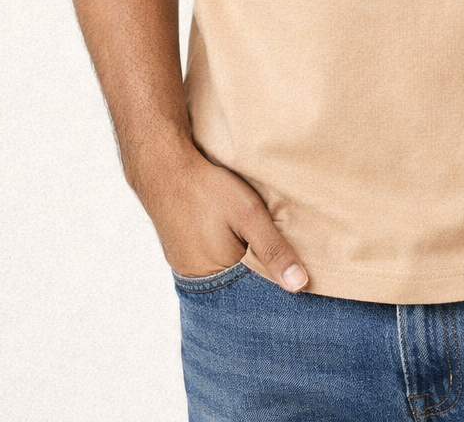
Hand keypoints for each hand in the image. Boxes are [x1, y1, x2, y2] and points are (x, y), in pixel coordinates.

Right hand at [131, 141, 309, 291]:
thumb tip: (299, 285)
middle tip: (280, 259)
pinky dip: (225, 254)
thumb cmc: (207, 190)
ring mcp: (187, 266)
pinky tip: (233, 238)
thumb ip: (273, 249)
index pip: (253, 295)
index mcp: (216, 280)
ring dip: (241, 263)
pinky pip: (210, 261)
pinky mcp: (181, 252)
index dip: (273, 283)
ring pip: (224, 273)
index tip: (294, 278)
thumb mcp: (249, 215)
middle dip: (258, 275)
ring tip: (256, 247)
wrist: (164, 168)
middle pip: (238, 286)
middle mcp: (198, 281)